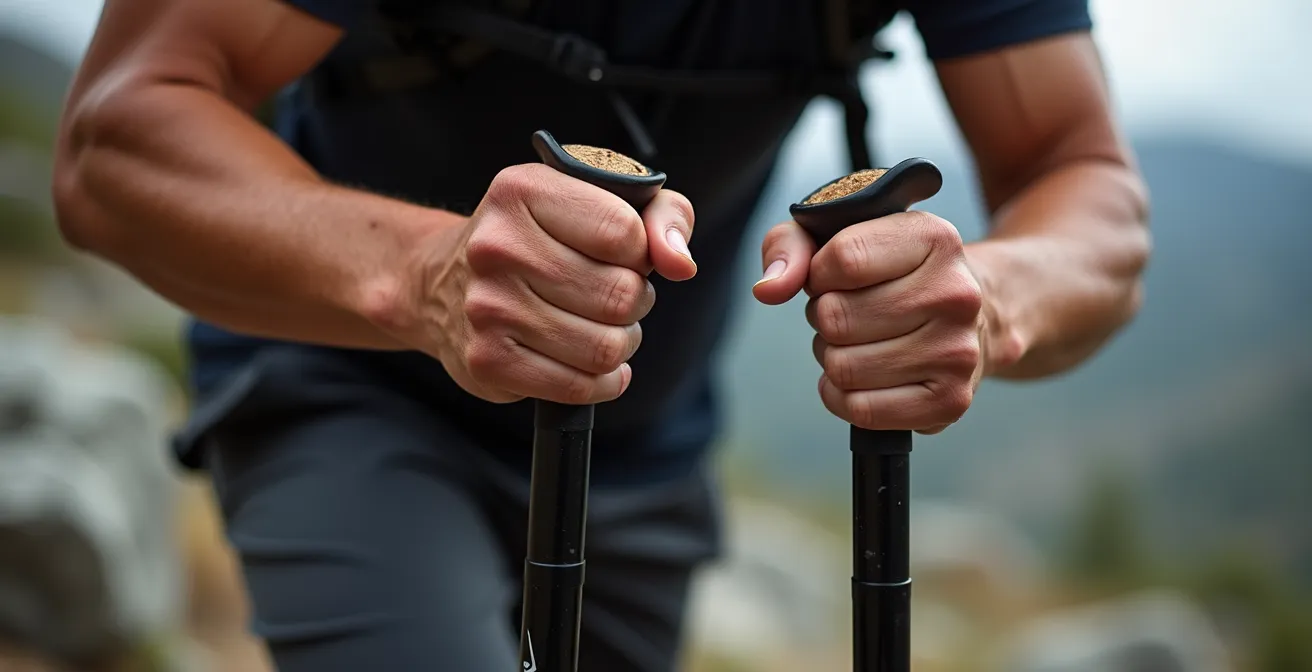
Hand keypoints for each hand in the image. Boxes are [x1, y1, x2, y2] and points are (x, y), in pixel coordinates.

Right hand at [385, 163, 696, 403]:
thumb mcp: (601, 201)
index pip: (625, 234)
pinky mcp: (487, 361)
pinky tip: (592, 365)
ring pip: (605, 346)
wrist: (440, 283)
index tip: (623, 255)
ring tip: (602, 328)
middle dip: (633, 301)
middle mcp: (497, 246)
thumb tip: (682, 265)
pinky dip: (602, 381)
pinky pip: (579, 386)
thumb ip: (662, 217)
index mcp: (522, 191)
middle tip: (615, 296)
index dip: (640, 252)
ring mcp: (487, 307)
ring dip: (620, 343)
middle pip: (620, 295)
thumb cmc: (539, 239)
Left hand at [754, 211, 984, 433]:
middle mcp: (956, 293)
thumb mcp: (839, 237)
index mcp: (934, 238)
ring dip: (834, 357)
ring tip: (859, 342)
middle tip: (849, 313)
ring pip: (843, 367)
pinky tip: (861, 378)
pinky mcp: (950, 400)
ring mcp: (957, 351)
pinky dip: (842, 397)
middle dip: (825, 317)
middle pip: (836, 317)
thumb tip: (768, 289)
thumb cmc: (890, 274)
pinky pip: (860, 410)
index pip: (843, 259)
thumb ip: (791, 245)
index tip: (834, 276)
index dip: (819, 274)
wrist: (969, 319)